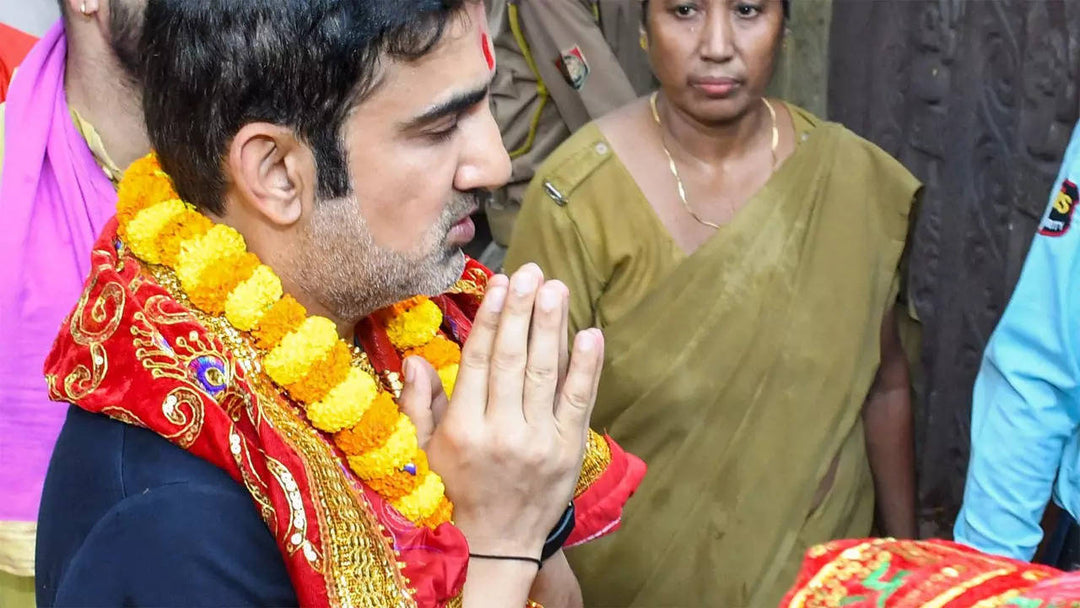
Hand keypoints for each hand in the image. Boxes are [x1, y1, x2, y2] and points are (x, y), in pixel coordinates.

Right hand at [405, 263, 603, 558]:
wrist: (495, 545)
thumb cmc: (454, 493)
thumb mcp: (423, 453)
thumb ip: (419, 404)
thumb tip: (415, 358)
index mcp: (463, 429)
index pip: (479, 361)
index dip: (491, 319)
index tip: (500, 283)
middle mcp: (501, 432)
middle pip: (514, 360)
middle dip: (523, 311)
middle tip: (532, 272)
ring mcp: (538, 442)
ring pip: (547, 374)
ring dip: (552, 327)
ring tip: (556, 288)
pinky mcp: (567, 451)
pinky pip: (578, 402)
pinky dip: (587, 368)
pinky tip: (590, 334)